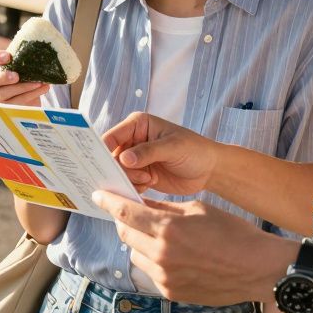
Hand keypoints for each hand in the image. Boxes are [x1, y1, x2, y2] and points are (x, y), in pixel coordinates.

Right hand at [0, 50, 49, 105]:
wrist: (29, 103)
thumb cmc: (23, 81)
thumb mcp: (21, 71)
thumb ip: (23, 63)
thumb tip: (39, 54)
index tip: (8, 56)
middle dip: (2, 77)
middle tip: (16, 76)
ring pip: (5, 94)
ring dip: (23, 87)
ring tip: (39, 83)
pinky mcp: (5, 111)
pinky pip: (17, 103)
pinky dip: (31, 95)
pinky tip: (43, 88)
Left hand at [91, 190, 287, 305]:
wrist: (257, 268)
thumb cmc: (232, 233)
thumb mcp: (198, 209)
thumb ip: (165, 208)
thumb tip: (142, 204)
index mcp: (168, 228)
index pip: (125, 213)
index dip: (108, 201)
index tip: (98, 195)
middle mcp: (161, 254)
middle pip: (125, 234)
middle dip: (123, 220)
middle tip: (128, 211)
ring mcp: (164, 276)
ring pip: (136, 254)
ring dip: (139, 241)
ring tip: (157, 233)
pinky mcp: (171, 291)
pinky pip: (151, 272)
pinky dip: (153, 259)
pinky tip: (170, 253)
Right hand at [102, 112, 218, 195]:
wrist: (209, 170)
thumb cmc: (195, 150)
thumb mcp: (173, 147)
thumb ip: (148, 152)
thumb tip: (124, 159)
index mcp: (137, 124)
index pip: (112, 136)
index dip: (103, 149)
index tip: (104, 165)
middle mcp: (133, 140)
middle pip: (111, 157)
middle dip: (120, 169)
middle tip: (141, 176)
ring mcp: (135, 159)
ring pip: (118, 172)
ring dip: (130, 179)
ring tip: (149, 179)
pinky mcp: (140, 174)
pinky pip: (126, 183)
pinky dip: (133, 187)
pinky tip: (149, 185)